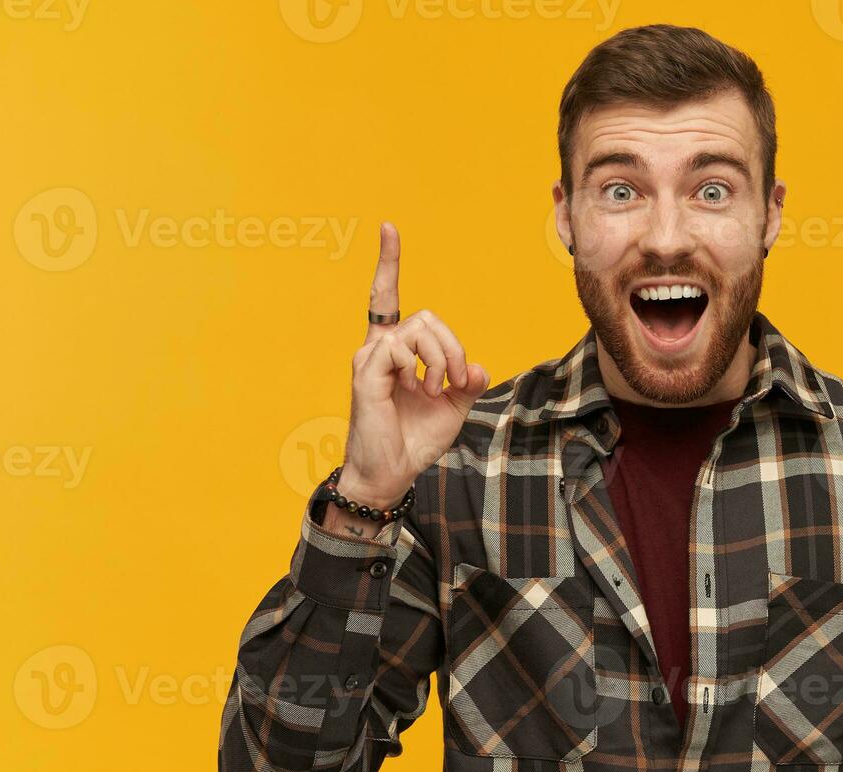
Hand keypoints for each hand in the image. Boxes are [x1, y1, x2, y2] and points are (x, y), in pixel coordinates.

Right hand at [338, 221, 488, 508]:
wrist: (394, 472)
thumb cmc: (416, 439)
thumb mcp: (454, 408)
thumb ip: (467, 382)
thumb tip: (476, 366)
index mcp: (395, 351)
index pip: (386, 298)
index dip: (388, 262)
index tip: (389, 228)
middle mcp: (377, 348)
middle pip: (426, 317)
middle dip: (452, 346)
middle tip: (455, 381)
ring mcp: (369, 359)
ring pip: (418, 330)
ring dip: (441, 360)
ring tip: (435, 391)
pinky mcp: (366, 374)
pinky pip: (400, 348)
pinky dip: (421, 368)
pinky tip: (417, 391)